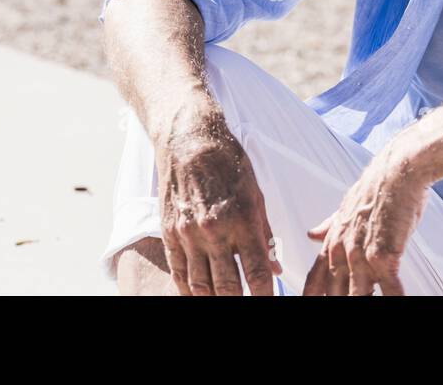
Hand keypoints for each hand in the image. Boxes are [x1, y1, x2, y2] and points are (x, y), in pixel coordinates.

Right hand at [155, 96, 281, 295]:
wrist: (189, 140)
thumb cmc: (229, 164)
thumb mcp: (256, 194)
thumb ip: (264, 234)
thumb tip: (273, 267)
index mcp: (242, 220)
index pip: (257, 273)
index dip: (265, 295)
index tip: (270, 303)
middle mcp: (214, 231)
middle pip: (228, 287)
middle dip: (239, 302)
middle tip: (246, 303)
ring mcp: (188, 234)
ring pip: (200, 286)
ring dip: (214, 299)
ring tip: (225, 301)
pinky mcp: (169, 233)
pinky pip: (178, 273)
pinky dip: (188, 290)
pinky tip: (198, 295)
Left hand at [303, 142, 428, 295]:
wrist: (397, 171)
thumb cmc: (377, 188)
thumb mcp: (346, 207)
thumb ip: (329, 225)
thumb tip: (312, 233)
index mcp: (333, 241)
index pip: (315, 279)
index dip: (312, 297)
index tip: (310, 305)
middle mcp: (343, 252)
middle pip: (336, 294)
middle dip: (340, 302)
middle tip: (347, 308)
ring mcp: (361, 256)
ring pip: (359, 296)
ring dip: (365, 302)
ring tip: (374, 308)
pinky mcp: (384, 256)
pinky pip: (389, 289)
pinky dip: (393, 298)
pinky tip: (397, 302)